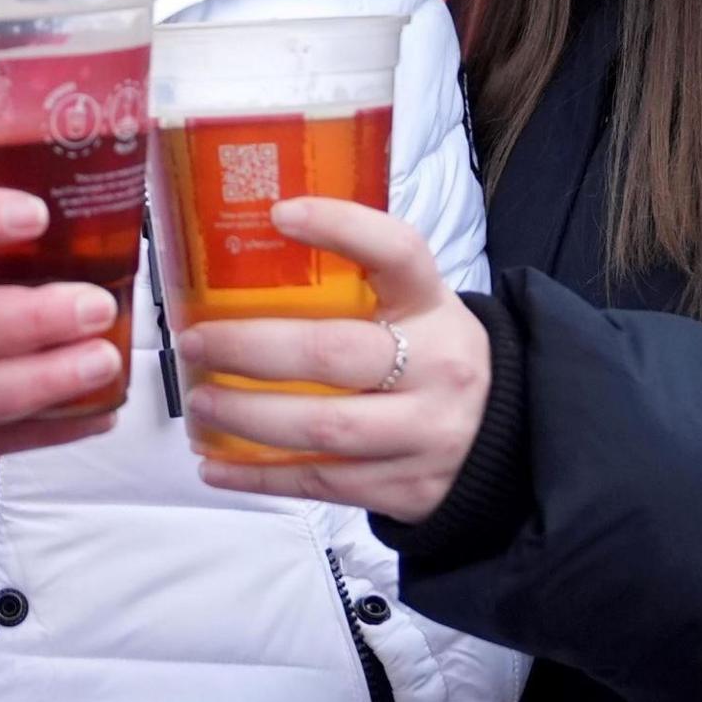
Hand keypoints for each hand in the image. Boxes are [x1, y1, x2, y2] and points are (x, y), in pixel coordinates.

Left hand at [176, 197, 491, 522]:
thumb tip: (245, 255)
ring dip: (246, 417)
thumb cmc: (432, 357)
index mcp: (433, 305)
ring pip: (323, 428)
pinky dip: (259, 478)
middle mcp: (437, 366)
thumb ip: (357, 285)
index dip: (341, 228)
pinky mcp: (407, 488)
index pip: (397, 252)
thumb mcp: (418, 309)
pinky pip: (320, 483)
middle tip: (195, 342)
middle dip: (250, 348)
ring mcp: (424, 433)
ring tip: (199, 402)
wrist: (507, 440)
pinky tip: (214, 465)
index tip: (279, 214)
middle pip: (334, 353)